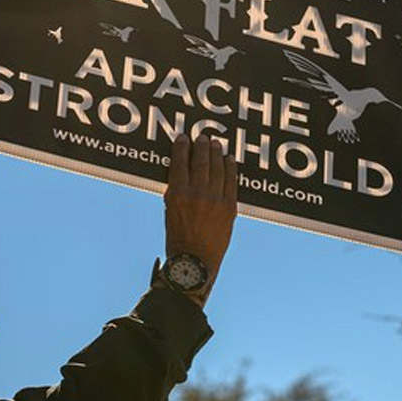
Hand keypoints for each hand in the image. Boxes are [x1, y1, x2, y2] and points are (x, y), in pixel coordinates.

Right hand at [163, 134, 237, 306]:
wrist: (195, 263)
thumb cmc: (178, 240)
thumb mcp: (169, 212)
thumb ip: (176, 191)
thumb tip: (182, 173)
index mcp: (178, 194)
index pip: (180, 162)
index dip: (182, 147)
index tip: (184, 138)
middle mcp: (198, 193)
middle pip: (201, 161)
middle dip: (201, 146)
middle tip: (202, 137)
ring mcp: (216, 199)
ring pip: (218, 168)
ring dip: (216, 154)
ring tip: (215, 144)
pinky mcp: (229, 207)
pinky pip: (231, 182)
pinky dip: (230, 168)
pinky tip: (229, 160)